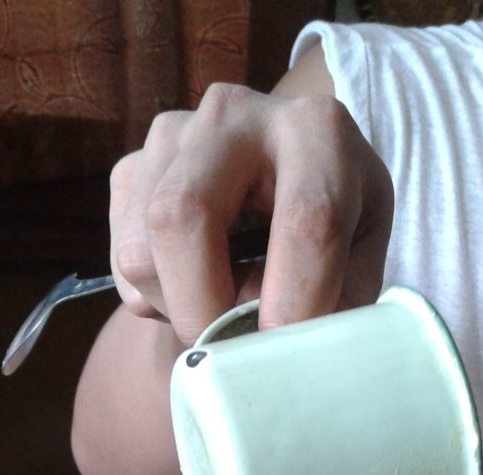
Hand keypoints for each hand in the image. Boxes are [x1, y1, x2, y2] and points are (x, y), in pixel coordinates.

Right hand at [109, 53, 393, 344]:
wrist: (274, 188)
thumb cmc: (330, 230)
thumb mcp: (359, 258)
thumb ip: (335, 301)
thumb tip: (281, 353)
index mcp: (317, 130)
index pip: (306, 220)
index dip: (295, 303)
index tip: (284, 353)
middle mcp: (234, 114)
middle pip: (183, 217)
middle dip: (201, 309)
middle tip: (227, 351)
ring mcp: (171, 136)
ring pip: (142, 254)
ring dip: (178, 309)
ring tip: (224, 303)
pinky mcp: (130, 168)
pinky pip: (123, 265)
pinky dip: (156, 301)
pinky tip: (195, 283)